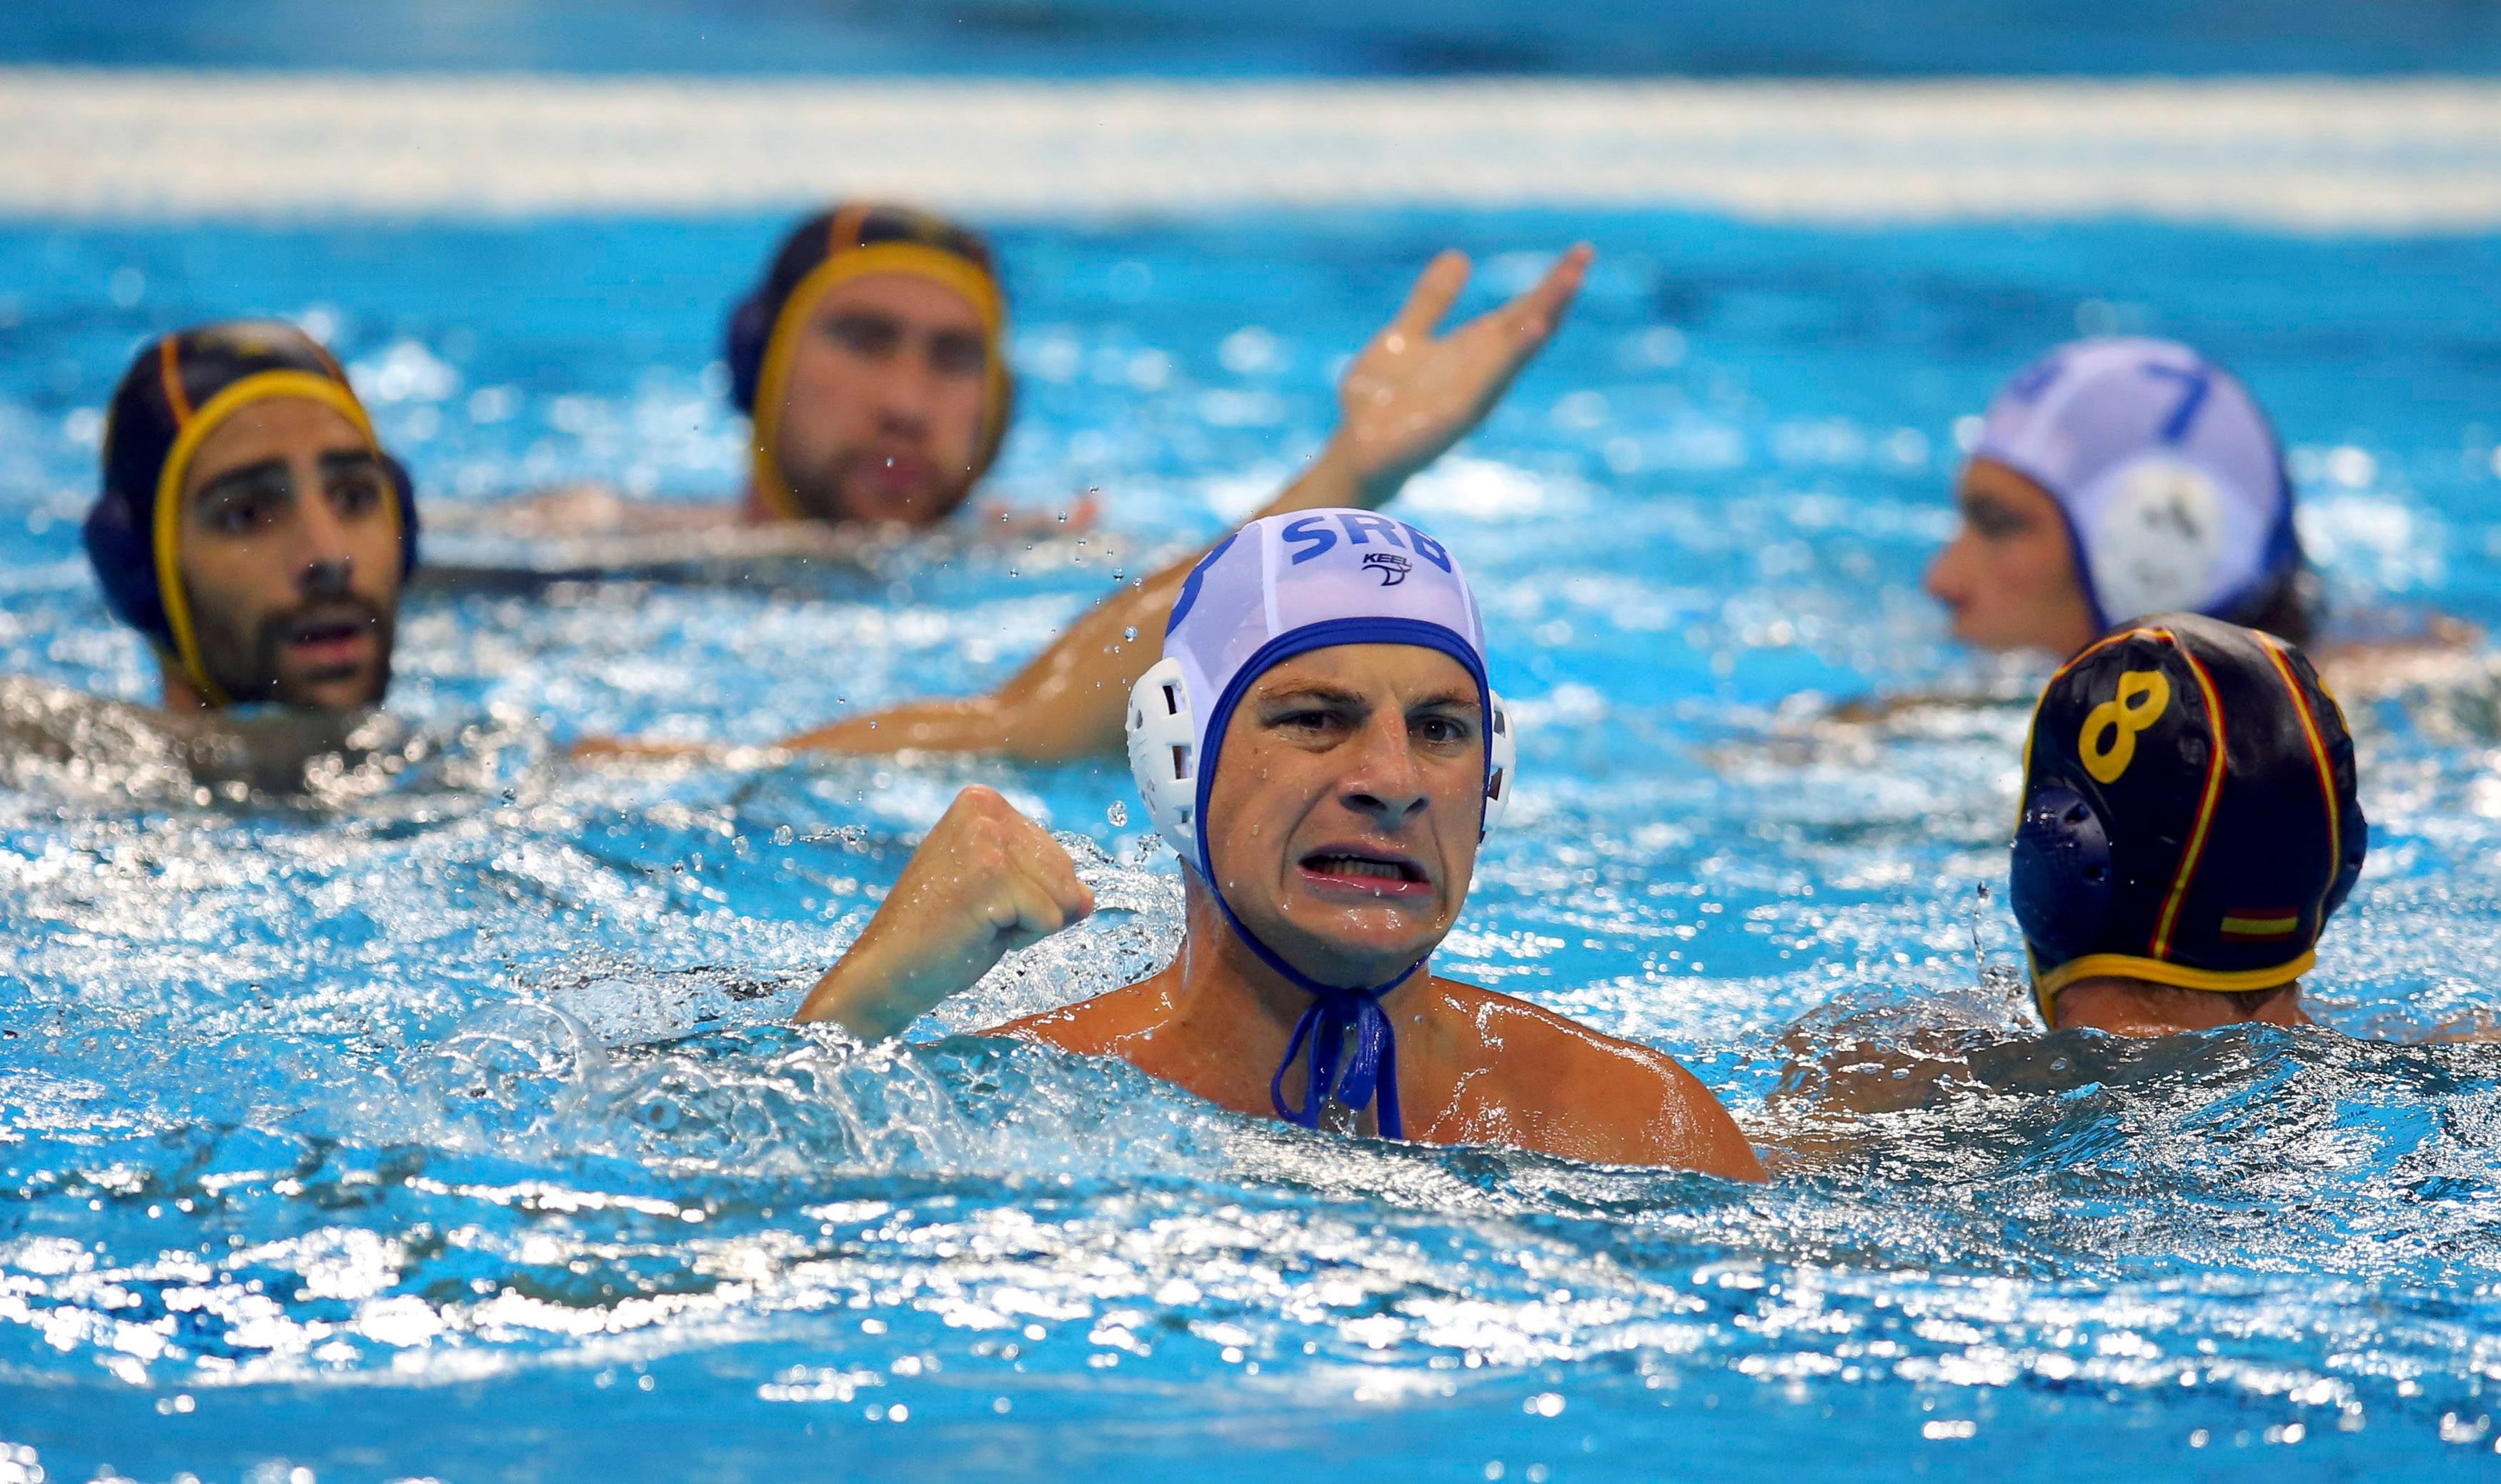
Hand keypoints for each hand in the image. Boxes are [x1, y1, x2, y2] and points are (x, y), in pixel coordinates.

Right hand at [795, 786, 1094, 1037]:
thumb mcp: (1003, 899)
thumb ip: (1046, 886)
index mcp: (983, 803)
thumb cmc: (940, 936)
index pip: (1058, 857)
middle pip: (1066, 873)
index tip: (977, 902)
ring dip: (1028, 926)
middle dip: (1034, 909)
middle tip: (976, 918)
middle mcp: (985, 809)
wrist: (888, 973)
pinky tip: (975, 934)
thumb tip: (1088, 899)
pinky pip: (1050, 920)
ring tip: (976, 924)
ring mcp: (986, 838)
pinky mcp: (990, 874)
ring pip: (1064, 897)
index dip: (1030, 896)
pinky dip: (1021, 940)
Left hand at [1326, 245, 1593, 503]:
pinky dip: (1515, 355)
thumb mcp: (1405, 336)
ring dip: (1546, 314)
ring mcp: (1474, 395)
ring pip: (1519, 350)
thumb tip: (1460, 255)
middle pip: (1528, 325)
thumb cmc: (1379, 402)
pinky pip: (1493, 382)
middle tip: (1586, 253)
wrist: (1352, 451)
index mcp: (1472, 352)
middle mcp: (1482, 372)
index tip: (1581, 252)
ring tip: (1571, 280)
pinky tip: (1535, 328)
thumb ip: (1433, 302)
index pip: (1520, 312)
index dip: (1550, 284)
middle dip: (1557, 292)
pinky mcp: (1458, 416)